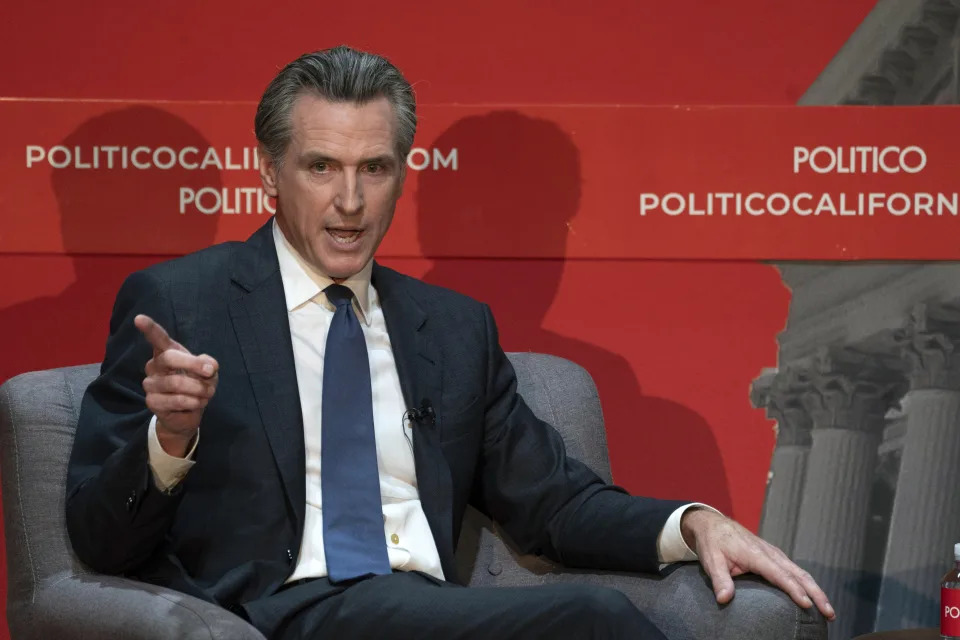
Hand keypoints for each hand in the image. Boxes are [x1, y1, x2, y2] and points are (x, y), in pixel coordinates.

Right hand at [135, 314, 218, 456]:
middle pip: (169, 358)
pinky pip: (177, 400)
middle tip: (210, 373)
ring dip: (199, 389)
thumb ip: (209, 365)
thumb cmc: (197, 384)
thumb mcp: (208, 372)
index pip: (157, 338)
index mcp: (167, 352)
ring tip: (208, 393)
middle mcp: (154, 365)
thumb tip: (208, 366)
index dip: (149, 328)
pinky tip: (197, 403)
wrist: (189, 412)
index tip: (139, 319)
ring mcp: (150, 384)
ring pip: (176, 383)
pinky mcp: (152, 402)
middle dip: (194, 365)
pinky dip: (194, 402)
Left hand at [681, 508, 834, 620]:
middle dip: (816, 593)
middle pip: (799, 574)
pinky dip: (807, 584)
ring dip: (816, 590)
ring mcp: (774, 554)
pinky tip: (812, 596)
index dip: (795, 590)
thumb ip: (719, 580)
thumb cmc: (712, 542)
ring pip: (800, 572)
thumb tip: (724, 599)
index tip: (807, 604)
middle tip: (829, 614)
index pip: (780, 575)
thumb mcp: (711, 561)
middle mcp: (770, 553)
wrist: (713, 523)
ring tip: (828, 611)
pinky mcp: (774, 556)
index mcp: (756, 554)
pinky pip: (795, 570)